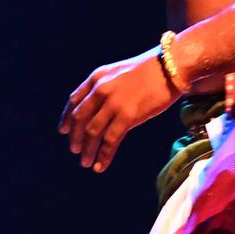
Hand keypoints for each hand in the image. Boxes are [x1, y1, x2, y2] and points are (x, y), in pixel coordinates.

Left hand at [59, 48, 177, 172]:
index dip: (66, 118)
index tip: (64, 130)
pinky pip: (110, 141)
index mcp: (96, 78)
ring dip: (87, 150)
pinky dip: (103, 156)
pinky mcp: (128, 116)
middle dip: (75, 137)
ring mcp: (113, 104)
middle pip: (79, 119)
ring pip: (92, 132)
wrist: (171, 67)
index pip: (74, 101)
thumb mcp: (119, 73)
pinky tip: (100, 166)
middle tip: (75, 151)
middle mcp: (101, 90)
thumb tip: (101, 108)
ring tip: (85, 163)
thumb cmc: (150, 70)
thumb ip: (107, 87)